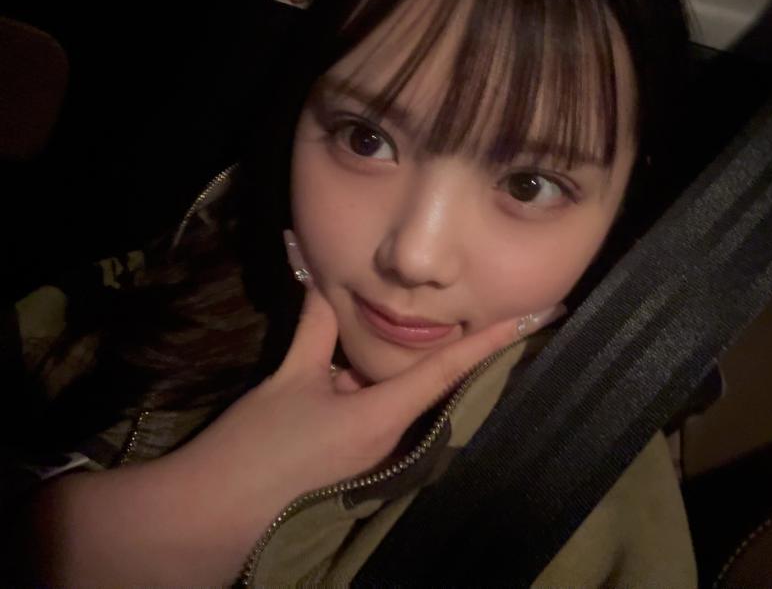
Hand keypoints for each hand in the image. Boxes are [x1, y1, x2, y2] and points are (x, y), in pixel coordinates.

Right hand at [161, 285, 563, 554]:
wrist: (212, 514)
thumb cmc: (255, 445)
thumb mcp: (288, 378)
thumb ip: (316, 330)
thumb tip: (321, 285)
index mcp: (383, 417)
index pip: (448, 370)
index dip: (490, 341)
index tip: (531, 318)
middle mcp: (392, 442)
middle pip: (421, 384)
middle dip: (423, 353)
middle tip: (433, 324)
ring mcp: (376, 461)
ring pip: (393, 401)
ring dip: (377, 377)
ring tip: (351, 364)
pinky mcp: (357, 470)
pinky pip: (374, 422)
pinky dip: (363, 396)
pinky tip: (330, 388)